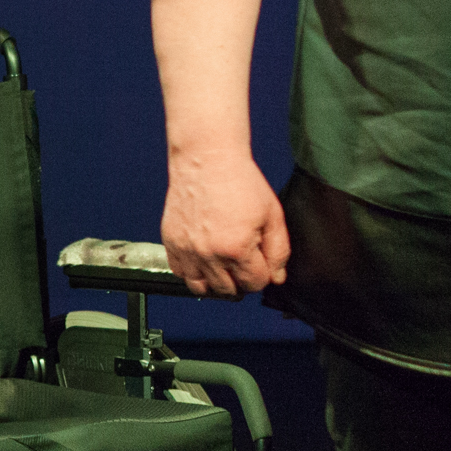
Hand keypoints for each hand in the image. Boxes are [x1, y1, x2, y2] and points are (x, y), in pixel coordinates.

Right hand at [161, 149, 289, 296]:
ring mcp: (187, 249)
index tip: (259, 263)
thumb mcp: (272, 215)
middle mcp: (209, 254)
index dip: (262, 275)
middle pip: (228, 291)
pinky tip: (204, 259)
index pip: (255, 284)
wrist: (207, 159)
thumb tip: (276, 277)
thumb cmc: (239, 181)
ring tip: (223, 268)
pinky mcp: (171, 242)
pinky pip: (179, 273)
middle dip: (240, 281)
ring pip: (201, 288)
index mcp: (237, 248)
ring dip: (215, 283)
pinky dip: (192, 272)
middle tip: (243, 264)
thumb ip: (278, 250)